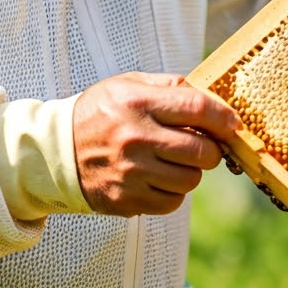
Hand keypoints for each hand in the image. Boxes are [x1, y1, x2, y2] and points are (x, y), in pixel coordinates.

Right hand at [72, 72, 239, 215]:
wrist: (54, 152)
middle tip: (202, 145)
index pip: (197, 109)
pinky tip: (158, 177)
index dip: (224, 118)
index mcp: (137, 103)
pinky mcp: (126, 200)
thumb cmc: (99, 114)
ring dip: (191, 171)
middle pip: (203, 152)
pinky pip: (172, 202)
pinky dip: (173, 191)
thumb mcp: (128, 85)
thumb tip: (211, 96)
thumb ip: (169, 85)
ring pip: (191, 180)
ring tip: (173, 161)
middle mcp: (135, 138)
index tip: (233, 124)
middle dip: (212, 149)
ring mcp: (131, 173)